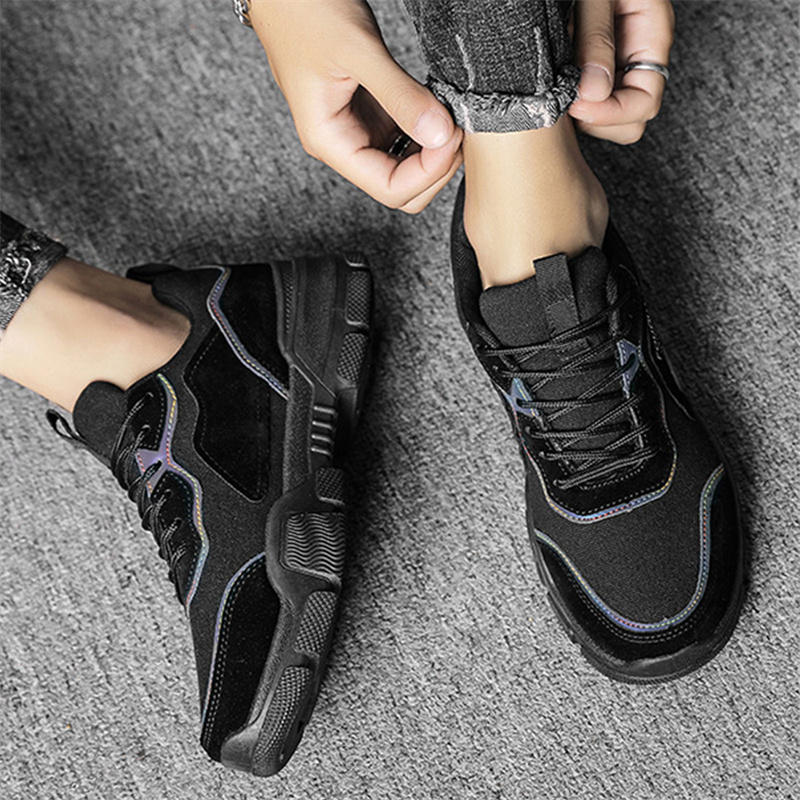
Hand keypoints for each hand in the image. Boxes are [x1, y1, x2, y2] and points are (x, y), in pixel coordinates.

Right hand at [250, 0, 462, 212]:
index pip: (389, 188)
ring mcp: (359, 129)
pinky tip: (438, 106)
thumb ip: (399, 95)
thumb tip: (440, 135)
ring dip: (434, 151)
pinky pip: (406, 137)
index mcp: (330, 141)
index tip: (452, 137)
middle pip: (401, 189)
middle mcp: (344, 143)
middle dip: (435, 168)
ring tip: (450, 114)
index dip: (427, 172)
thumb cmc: (303, 9)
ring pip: (406, 167)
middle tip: (456, 127)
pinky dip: (428, 129)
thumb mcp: (357, 50)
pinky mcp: (371, 111)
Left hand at [568, 0, 674, 143]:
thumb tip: (592, 95)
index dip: (613, 112)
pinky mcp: (588, 69)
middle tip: (563, 98)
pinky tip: (550, 81)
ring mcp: (614, 67)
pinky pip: (584, 104)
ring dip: (580, 114)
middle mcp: (635, 58)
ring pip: (606, 119)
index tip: (577, 105)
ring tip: (556, 84)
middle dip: (597, 119)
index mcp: (650, 36)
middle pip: (630, 121)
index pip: (645, 101)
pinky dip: (567, 102)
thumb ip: (596, 39)